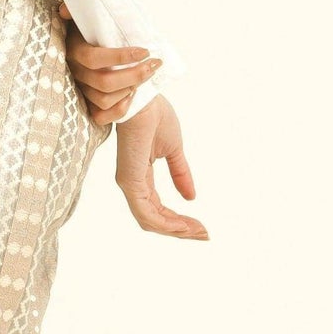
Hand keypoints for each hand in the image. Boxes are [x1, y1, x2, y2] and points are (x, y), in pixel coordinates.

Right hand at [53, 2, 161, 125]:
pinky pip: (100, 116)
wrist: (85, 45)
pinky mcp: (86, 103)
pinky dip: (119, 109)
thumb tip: (64, 10)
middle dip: (135, 74)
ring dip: (130, 89)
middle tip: (155, 64)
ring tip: (146, 75)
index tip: (145, 51)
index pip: (94, 59)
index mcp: (73, 50)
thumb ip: (75, 11)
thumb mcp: (82, 17)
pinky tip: (132, 96)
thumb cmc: (89, 29)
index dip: (121, 57)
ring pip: (104, 99)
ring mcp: (80, 89)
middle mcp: (75, 72)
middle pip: (104, 82)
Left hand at [111, 93, 207, 238]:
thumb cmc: (154, 116)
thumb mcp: (173, 150)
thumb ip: (180, 174)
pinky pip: (147, 213)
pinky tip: (183, 225)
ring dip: (176, 230)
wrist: (145, 99)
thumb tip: (191, 197)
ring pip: (151, 222)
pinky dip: (166, 223)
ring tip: (198, 231)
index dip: (178, 221)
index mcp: (140, 177)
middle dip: (180, 230)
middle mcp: (132, 184)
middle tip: (203, 234)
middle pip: (154, 220)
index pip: (157, 209)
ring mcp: (129, 184)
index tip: (200, 226)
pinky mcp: (130, 182)